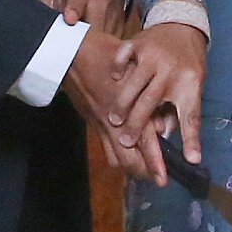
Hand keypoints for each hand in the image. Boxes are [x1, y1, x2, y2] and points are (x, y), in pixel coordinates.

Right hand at [62, 29, 165, 183]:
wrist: (68, 52)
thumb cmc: (101, 52)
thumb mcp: (130, 66)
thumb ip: (145, 93)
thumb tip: (162, 125)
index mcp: (123, 108)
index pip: (142, 141)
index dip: (154, 161)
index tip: (163, 178)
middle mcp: (110, 122)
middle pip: (127, 158)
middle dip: (143, 172)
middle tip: (158, 179)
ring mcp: (98, 124)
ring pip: (115, 157)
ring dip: (131, 168)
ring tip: (146, 172)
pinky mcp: (92, 121)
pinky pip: (106, 148)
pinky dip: (119, 157)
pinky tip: (128, 155)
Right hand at [110, 22, 206, 175]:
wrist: (182, 24)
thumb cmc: (187, 63)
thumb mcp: (192, 87)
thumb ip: (179, 113)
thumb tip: (165, 136)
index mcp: (189, 84)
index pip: (190, 117)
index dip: (189, 141)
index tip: (186, 163)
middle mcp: (170, 70)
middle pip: (149, 104)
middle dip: (137, 126)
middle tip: (127, 142)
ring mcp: (152, 56)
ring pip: (132, 85)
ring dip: (121, 105)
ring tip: (115, 121)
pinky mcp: (137, 43)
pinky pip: (123, 56)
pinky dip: (117, 69)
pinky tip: (114, 80)